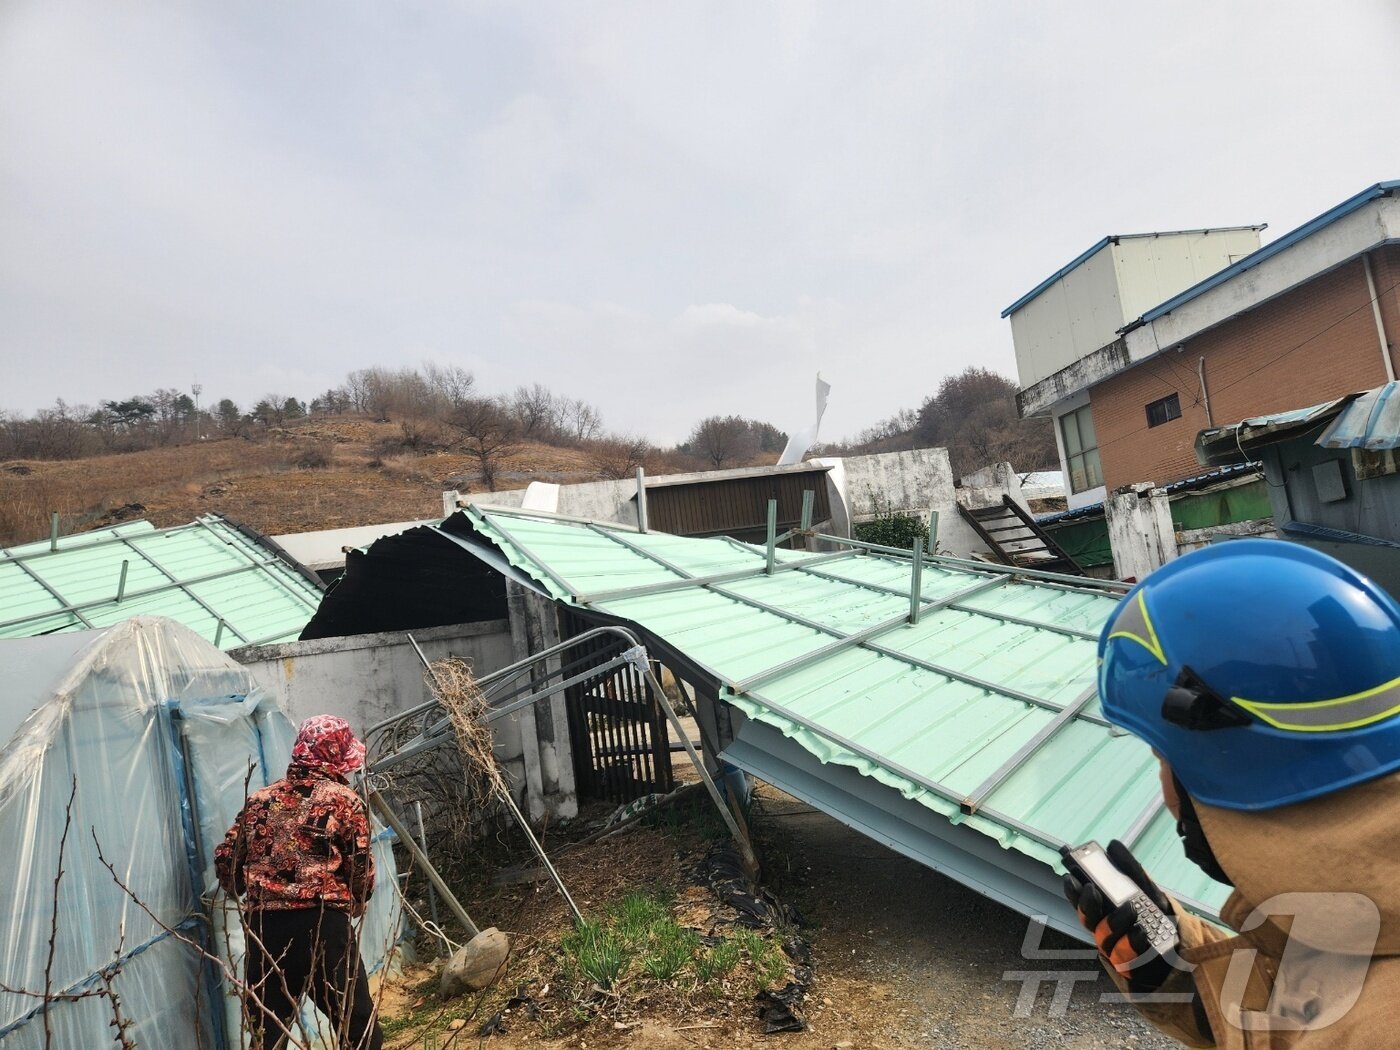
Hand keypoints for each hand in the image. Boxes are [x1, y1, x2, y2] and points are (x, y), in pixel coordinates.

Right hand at [1062, 840, 1178, 991]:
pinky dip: (1132, 943)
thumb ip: (1131, 869)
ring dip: (1114, 922)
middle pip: (1087, 919)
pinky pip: (1125, 957)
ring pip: (1104, 939)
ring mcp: (1116, 950)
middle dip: (1086, 904)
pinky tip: (1141, 932)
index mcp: (1105, 911)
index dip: (1072, 890)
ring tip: (1130, 908)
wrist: (1184, 949)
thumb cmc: (1158, 918)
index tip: (1071, 877)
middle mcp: (1105, 930)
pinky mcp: (1131, 967)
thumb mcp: (1148, 890)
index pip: (1081, 900)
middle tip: (1092, 889)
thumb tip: (1113, 845)